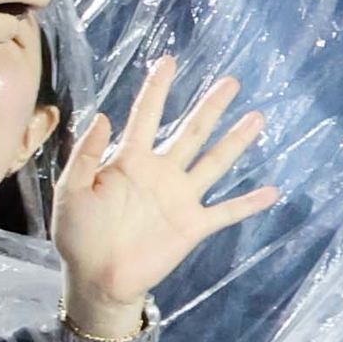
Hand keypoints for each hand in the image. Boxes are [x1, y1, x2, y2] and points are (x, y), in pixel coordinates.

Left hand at [53, 57, 283, 328]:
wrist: (96, 281)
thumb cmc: (78, 235)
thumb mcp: (70, 192)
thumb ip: (84, 156)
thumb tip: (104, 116)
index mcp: (130, 160)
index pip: (147, 116)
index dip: (157, 89)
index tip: (169, 60)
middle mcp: (161, 172)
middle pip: (192, 131)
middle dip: (210, 105)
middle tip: (231, 81)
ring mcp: (180, 198)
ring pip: (214, 162)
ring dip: (236, 141)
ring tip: (257, 117)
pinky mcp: (193, 225)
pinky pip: (226, 212)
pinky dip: (249, 203)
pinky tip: (272, 191)